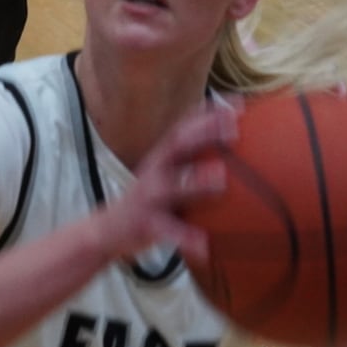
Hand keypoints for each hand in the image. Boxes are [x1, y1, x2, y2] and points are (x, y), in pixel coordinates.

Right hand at [94, 104, 237, 263]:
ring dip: (196, 179)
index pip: (186, 127)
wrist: (108, 230)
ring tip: (221, 177)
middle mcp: (154, 170)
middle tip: (233, 129)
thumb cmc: (149, 201)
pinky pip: (167, 230)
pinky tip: (204, 244)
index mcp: (162, 157)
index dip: (209, 113)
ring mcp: (148, 196)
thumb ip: (192, 163)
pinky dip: (186, 236)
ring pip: (171, 184)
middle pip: (177, 145)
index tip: (238, 102)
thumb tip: (234, 158)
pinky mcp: (145, 223)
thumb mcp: (167, 176)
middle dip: (203, 133)